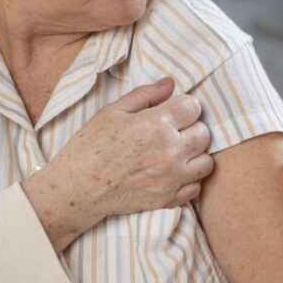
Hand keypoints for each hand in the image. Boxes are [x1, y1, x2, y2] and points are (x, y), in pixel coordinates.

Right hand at [24, 77, 213, 251]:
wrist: (75, 188)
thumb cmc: (89, 146)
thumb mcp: (112, 111)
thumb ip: (146, 95)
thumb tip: (170, 83)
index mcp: (155, 124)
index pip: (193, 107)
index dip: (184, 106)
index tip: (174, 112)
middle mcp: (169, 151)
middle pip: (204, 133)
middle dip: (191, 128)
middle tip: (173, 132)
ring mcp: (170, 178)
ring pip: (206, 161)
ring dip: (195, 155)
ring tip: (176, 152)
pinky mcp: (167, 199)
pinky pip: (196, 187)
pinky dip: (189, 179)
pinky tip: (172, 172)